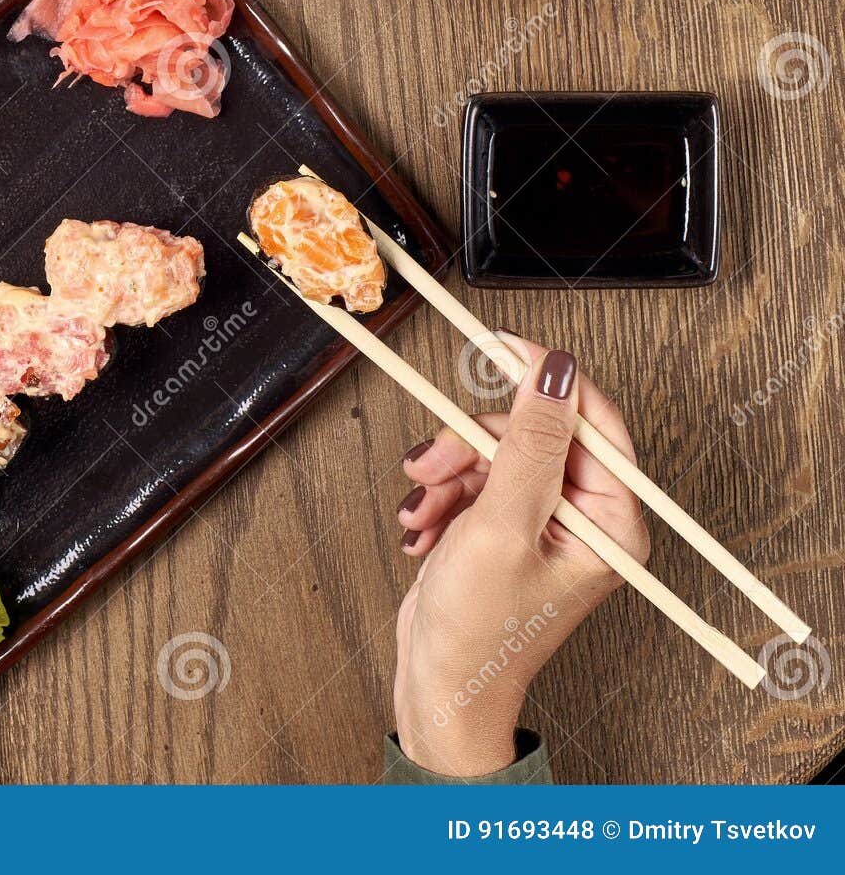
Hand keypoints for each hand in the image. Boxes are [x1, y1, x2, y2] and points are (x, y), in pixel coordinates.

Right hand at [392, 338, 647, 776]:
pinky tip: (425, 530)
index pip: (592, 420)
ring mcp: (540, 523)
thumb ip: (530, 444)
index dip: (546, 377)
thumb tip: (555, 371)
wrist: (438, 688)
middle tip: (431, 464)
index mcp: (610, 522)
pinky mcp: (502, 529)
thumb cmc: (480, 632)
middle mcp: (583, 519)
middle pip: (528, 433)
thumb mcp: (503, 526)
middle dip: (470, 445)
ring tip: (423, 511)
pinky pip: (470, 481)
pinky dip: (439, 499)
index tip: (502, 346)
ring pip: (491, 453)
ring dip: (446, 475)